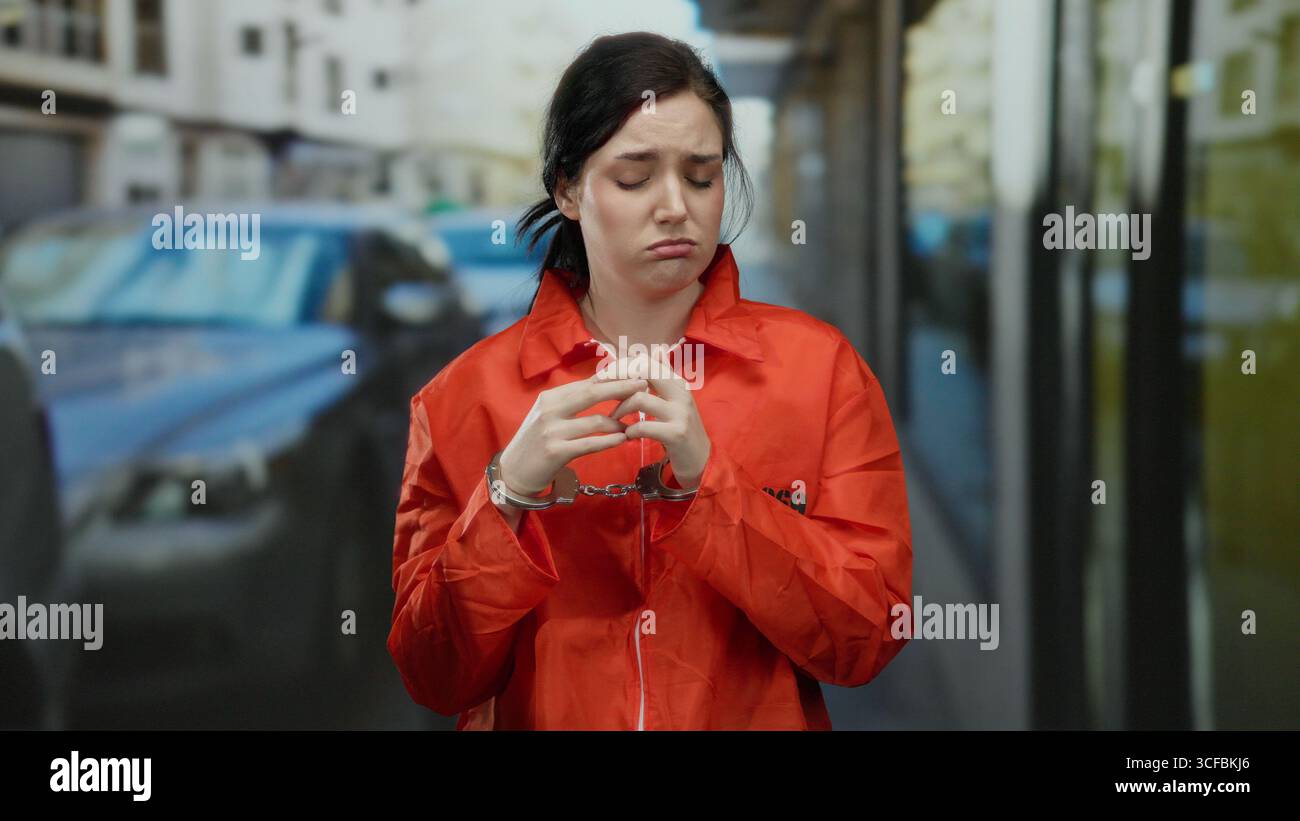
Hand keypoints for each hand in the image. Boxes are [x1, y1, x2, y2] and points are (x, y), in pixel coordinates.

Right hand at [497, 371, 648, 497]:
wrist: (513, 472)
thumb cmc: (536, 442)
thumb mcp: (550, 415)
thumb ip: (572, 401)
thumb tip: (603, 383)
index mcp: (551, 397)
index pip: (587, 382)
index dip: (613, 377)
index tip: (634, 372)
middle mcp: (550, 410)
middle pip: (593, 393)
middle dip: (621, 388)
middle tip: (643, 385)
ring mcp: (552, 430)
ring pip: (596, 421)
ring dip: (619, 423)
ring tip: (634, 425)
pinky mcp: (555, 452)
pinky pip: (589, 444)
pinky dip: (609, 441)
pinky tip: (623, 440)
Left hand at [605, 345, 710, 489]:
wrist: (703, 461)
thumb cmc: (682, 430)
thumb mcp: (676, 400)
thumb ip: (665, 377)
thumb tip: (658, 349)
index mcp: (678, 384)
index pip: (648, 362)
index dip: (623, 367)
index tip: (605, 377)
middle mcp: (681, 394)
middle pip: (645, 372)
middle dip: (618, 380)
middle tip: (602, 393)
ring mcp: (680, 413)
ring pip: (640, 398)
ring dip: (620, 409)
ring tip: (614, 419)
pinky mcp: (676, 434)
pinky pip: (644, 426)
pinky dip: (629, 431)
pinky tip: (627, 435)